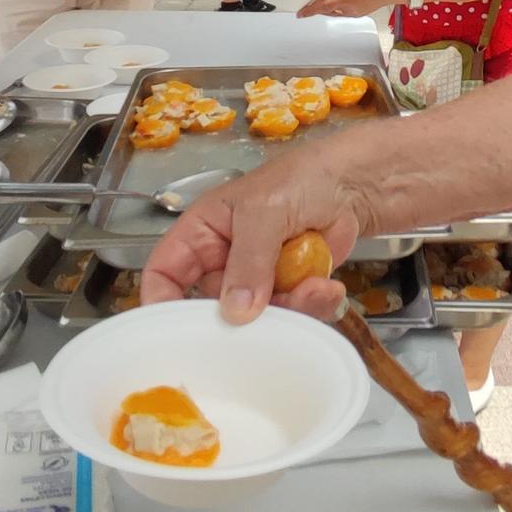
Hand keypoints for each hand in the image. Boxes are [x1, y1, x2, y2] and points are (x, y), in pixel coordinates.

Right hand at [142, 154, 367, 323]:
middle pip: (213, 307)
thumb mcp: (264, 212)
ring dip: (287, 308)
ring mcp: (257, 278)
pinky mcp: (289, 289)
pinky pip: (291, 314)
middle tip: (262, 317)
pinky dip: (311, 306)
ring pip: (257, 317)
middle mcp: (224, 260)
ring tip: (311, 287)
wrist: (352, 183)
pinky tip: (326, 287)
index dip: (160, 302)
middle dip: (240, 317)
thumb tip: (235, 309)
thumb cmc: (300, 178)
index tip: (171, 332)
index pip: (164, 272)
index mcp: (202, 233)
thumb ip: (248, 260)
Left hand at [298, 0, 408, 18]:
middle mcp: (348, 10)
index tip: (300, 13)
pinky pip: (344, 12)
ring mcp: (354, 13)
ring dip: (327, 7)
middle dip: (317, 7)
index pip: (321, 7)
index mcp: (345, 0)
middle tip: (309, 2)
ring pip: (335, 12)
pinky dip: (337, 7)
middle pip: (327, 11)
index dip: (309, 11)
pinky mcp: (360, 13)